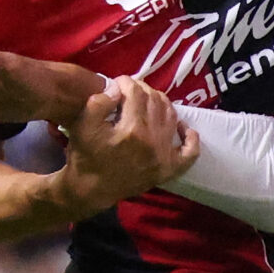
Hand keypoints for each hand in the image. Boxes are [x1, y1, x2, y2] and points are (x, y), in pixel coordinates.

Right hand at [53, 77, 199, 217]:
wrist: (92, 190)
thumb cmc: (85, 157)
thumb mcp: (83, 126)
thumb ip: (99, 103)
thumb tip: (118, 89)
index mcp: (132, 129)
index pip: (136, 93)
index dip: (126, 82)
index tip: (118, 83)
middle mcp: (153, 140)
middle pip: (156, 101)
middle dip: (143, 89)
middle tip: (131, 91)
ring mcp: (165, 156)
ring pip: (172, 117)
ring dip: (162, 103)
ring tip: (148, 102)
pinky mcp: (170, 169)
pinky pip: (190, 152)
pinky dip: (190, 137)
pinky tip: (182, 127)